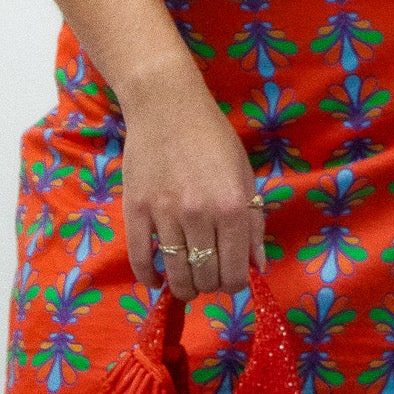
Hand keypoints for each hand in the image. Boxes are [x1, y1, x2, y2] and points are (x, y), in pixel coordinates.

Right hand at [119, 61, 267, 300]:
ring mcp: (164, 214)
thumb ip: (254, 223)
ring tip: (186, 284)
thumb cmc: (212, 138)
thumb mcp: (244, 175)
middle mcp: (200, 215)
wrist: (166, 106)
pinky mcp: (135, 210)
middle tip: (208, 277)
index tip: (230, 280)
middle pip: (206, 277)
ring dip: (183, 288)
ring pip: (176, 274)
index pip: (235, 272)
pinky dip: (149, 277)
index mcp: (232, 207)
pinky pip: (140, 259)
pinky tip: (156, 279)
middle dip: (210, 286)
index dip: (234, 285)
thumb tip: (258, 267)